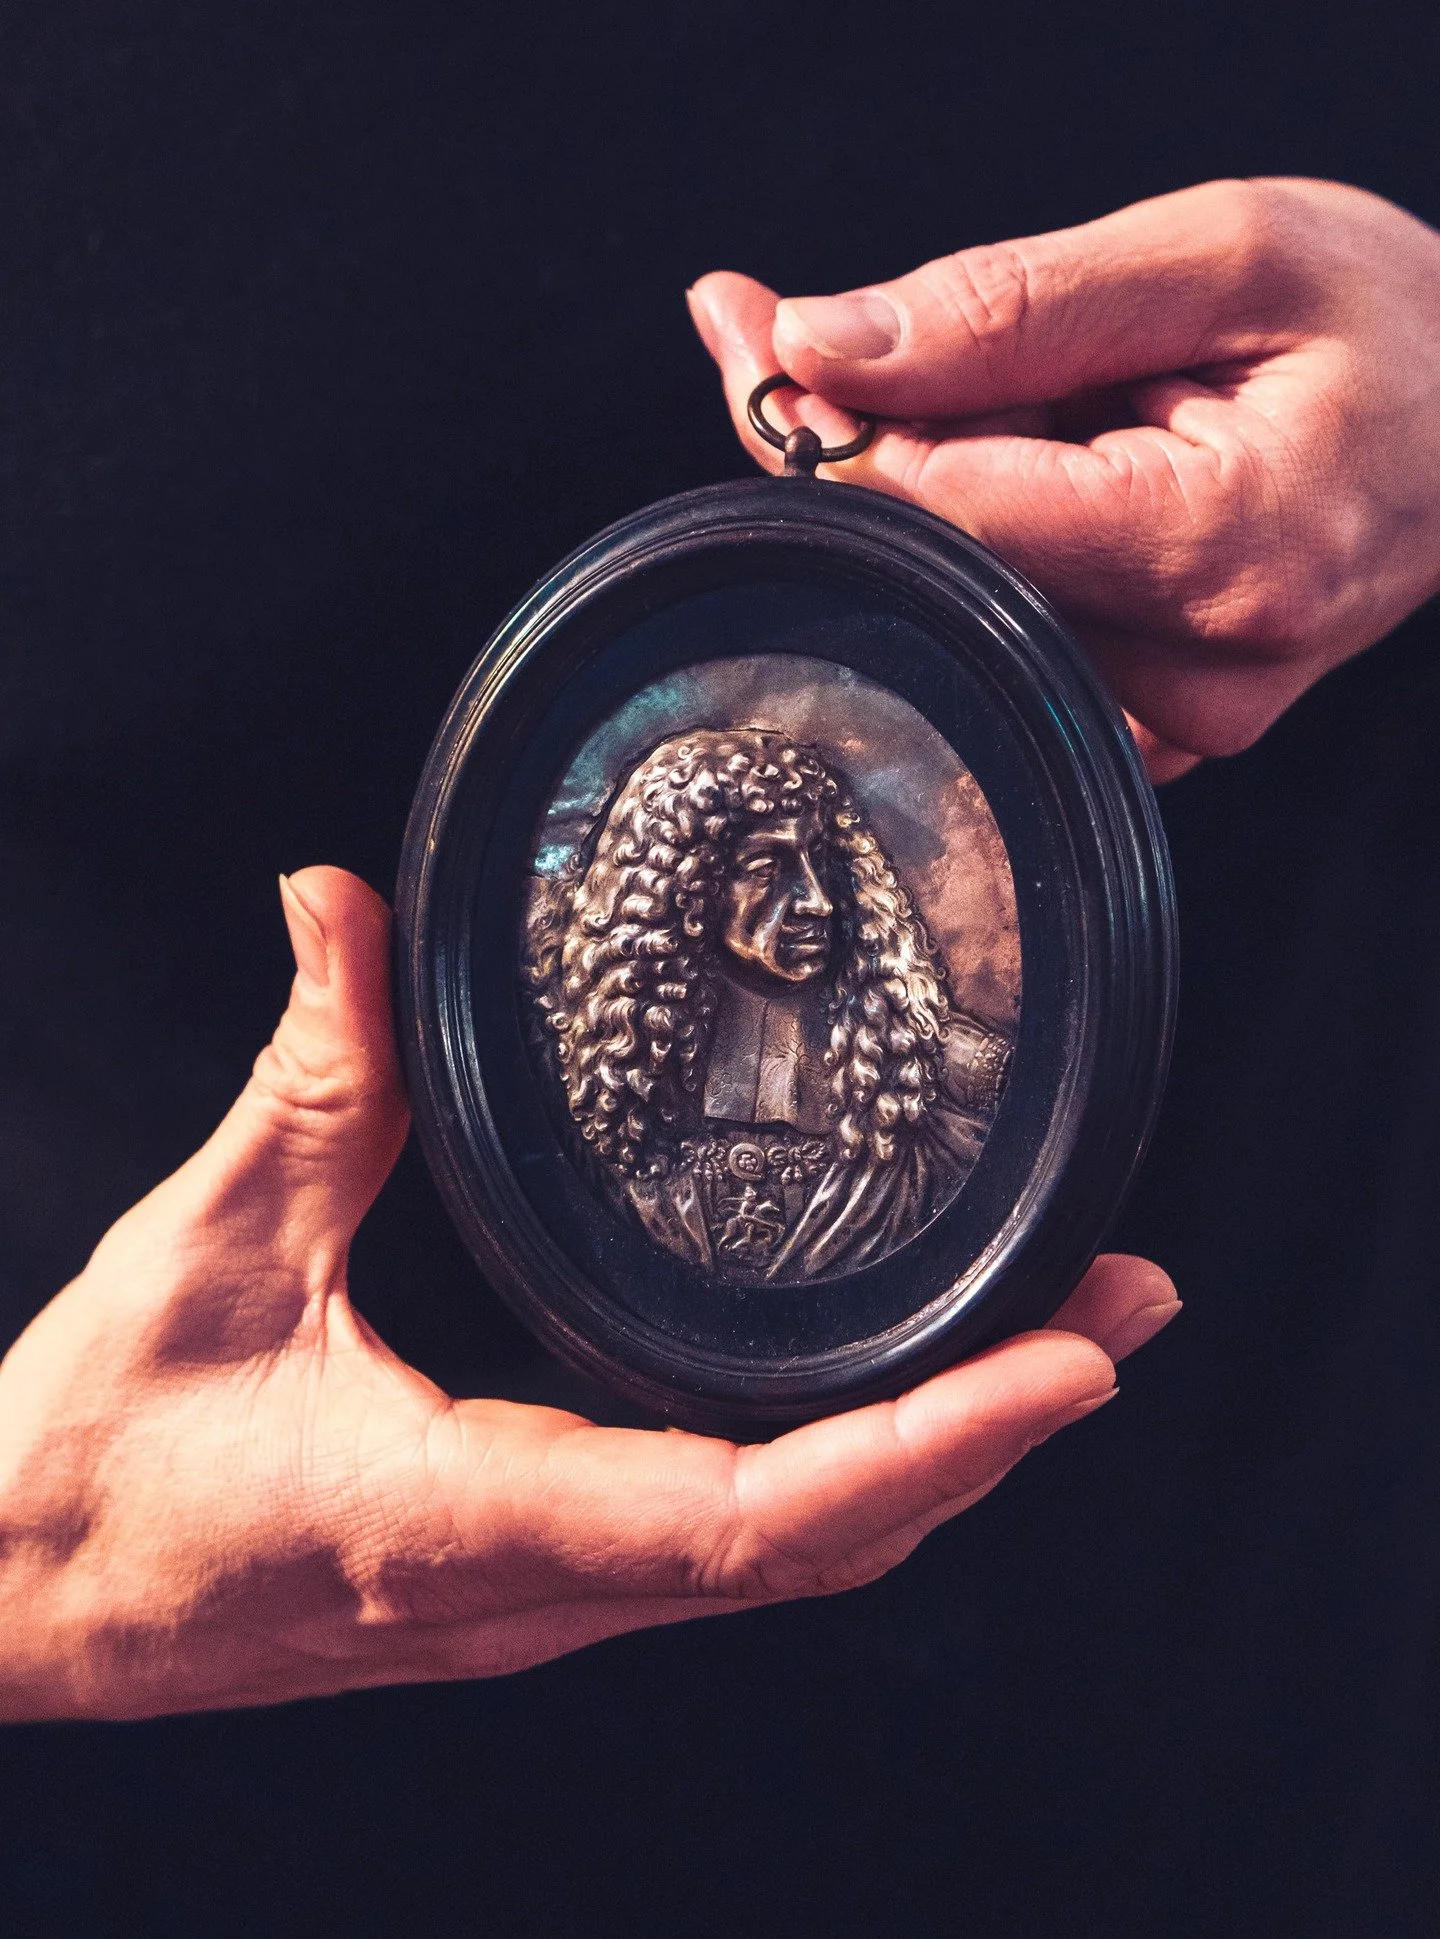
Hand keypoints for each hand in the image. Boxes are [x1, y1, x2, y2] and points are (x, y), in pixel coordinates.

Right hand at [0, 868, 1177, 1719]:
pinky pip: (728, 1545)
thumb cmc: (92, 1461)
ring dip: (940, 1458)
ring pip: (793, 1560)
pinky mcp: (528, 1577)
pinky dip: (846, 1472)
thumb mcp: (199, 1253)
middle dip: (992, 1434)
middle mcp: (536, 1586)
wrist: (15, 1600)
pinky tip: (892, 1400)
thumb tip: (337, 902)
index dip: (935, 1440)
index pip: (753, 1513)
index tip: (1075, 1359)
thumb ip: (305, 1074)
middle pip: (825, 1546)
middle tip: (1125, 1311)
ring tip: (1058, 1344)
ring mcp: (540, 1598)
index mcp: (466, 1518)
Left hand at [688, 178, 1439, 779]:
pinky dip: (988, 548)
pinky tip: (1043, 467)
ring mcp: (1179, 722)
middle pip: (939, 570)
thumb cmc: (1394, 327)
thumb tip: (826, 344)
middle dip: (865, 447)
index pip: (946, 513)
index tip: (755, 335)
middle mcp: (1195, 673)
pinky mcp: (1160, 732)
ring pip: (963, 610)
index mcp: (1215, 549)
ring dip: (939, 493)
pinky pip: (1012, 644)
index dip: (834, 426)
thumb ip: (1013, 305)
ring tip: (1034, 398)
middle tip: (821, 334)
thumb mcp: (1221, 256)